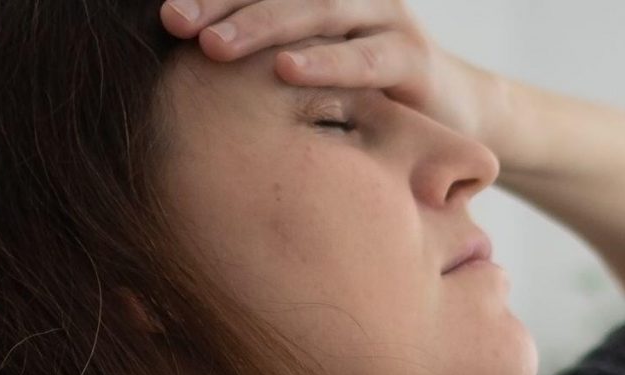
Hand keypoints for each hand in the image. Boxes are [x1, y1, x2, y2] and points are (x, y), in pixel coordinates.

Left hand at [159, 0, 509, 147]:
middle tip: (173, 21)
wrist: (459, 114)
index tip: (164, 10)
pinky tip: (288, 71)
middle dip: (222, 4)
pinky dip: (326, 63)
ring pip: (316, 11)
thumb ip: (272, 53)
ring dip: (261, 27)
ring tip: (213, 45)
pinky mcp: (413, 58)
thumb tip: (198, 56)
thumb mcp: (317, 65)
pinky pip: (364, 58)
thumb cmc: (370, 94)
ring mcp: (384, 19)